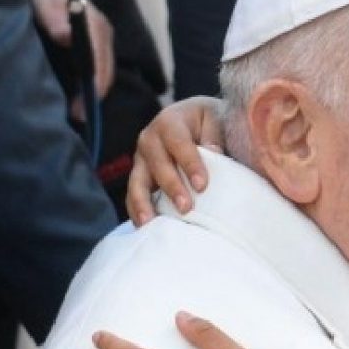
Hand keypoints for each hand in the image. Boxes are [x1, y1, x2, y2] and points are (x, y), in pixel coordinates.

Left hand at [30, 0, 116, 116]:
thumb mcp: (48, 0)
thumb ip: (54, 16)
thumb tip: (65, 36)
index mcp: (95, 25)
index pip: (99, 59)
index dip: (94, 82)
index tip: (85, 101)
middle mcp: (104, 36)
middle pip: (106, 72)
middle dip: (95, 96)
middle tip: (79, 117)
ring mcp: (104, 44)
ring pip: (105, 75)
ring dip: (95, 96)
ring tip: (79, 116)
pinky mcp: (99, 50)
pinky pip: (100, 73)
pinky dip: (93, 89)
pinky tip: (80, 102)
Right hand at [125, 97, 226, 224]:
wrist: (192, 120)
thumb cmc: (208, 122)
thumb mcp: (214, 120)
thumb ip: (214, 136)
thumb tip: (215, 154)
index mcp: (170, 122)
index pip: (179, 143)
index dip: (190, 164)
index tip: (202, 185)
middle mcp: (149, 139)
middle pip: (157, 165)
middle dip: (172, 187)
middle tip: (186, 208)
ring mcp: (141, 160)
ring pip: (137, 182)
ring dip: (143, 203)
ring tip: (150, 224)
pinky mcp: (139, 177)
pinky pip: (133, 195)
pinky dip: (137, 211)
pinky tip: (145, 228)